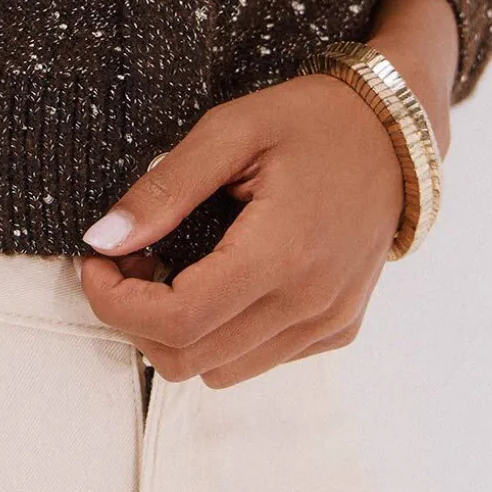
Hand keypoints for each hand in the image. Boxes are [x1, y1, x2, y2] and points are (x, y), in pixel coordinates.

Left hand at [77, 72, 408, 388]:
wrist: (394, 131)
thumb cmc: (312, 120)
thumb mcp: (229, 130)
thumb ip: (163, 189)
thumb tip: (103, 239)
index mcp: (282, 253)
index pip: (176, 321)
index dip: (115, 302)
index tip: (97, 262)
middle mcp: (310, 304)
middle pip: (188, 359)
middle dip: (135, 319)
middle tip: (128, 260)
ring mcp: (328, 322)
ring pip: (220, 371)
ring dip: (176, 332)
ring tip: (172, 269)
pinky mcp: (338, 328)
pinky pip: (258, 360)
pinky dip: (220, 334)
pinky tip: (217, 279)